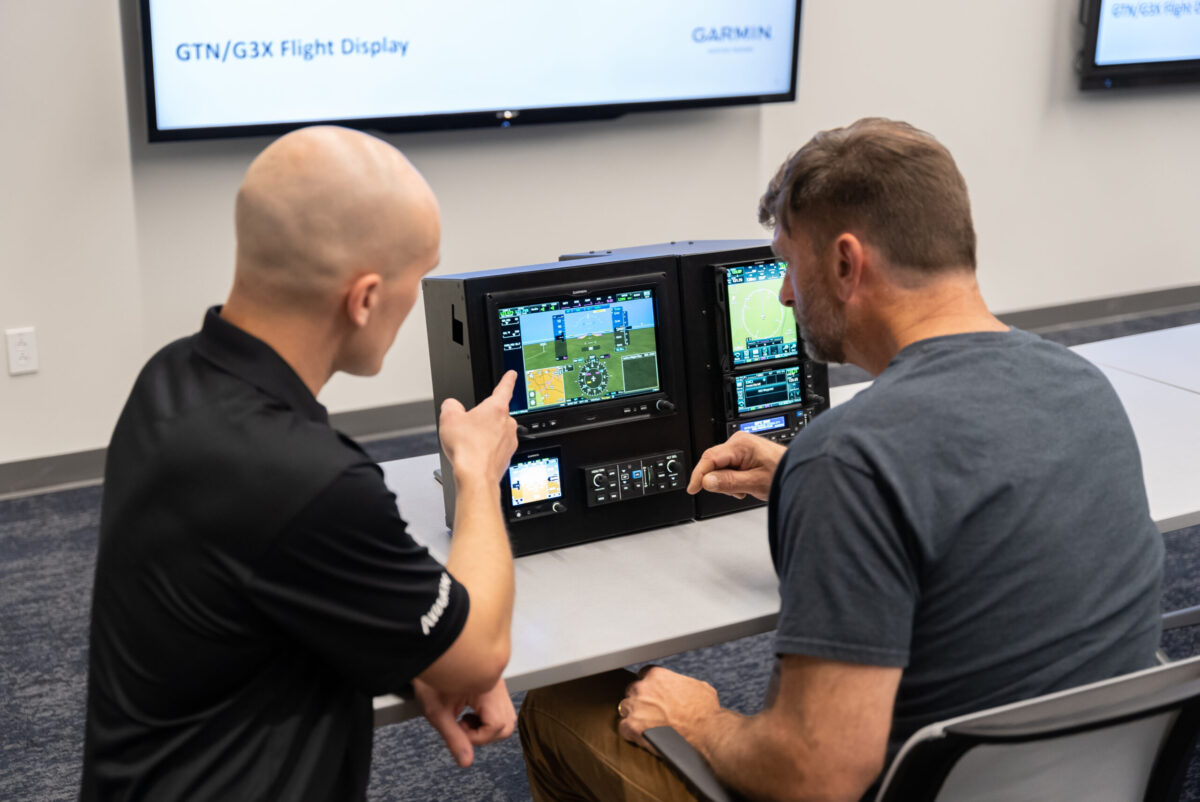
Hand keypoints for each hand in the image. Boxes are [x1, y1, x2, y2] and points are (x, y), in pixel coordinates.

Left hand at [413, 677, 516, 767]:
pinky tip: (469, 709)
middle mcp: (497, 686)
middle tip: (463, 726)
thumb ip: (453, 738)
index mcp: (487, 689)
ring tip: (466, 718)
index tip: (458, 729)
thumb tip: (466, 762)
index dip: (478, 736)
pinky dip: (486, 716)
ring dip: (487, 725)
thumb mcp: (437, 712)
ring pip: (506, 717)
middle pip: (506, 724)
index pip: (498, 726)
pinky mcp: (493, 683)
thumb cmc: (430, 680)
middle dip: (485, 734)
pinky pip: (500, 707)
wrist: (428, 653)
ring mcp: (497, 684)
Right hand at [439, 371, 518, 486]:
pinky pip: (496, 448)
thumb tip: (452, 406)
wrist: (476, 477)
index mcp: (496, 408)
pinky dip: (486, 450)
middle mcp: (508, 423)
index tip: (512, 374)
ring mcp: (509, 441)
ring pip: (496, 433)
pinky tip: (475, 455)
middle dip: (483, 419)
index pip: (504, 387)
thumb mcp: (448, 418)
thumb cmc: (467, 449)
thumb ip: (450, 405)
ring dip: (485, 436)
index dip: (507, 379)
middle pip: (496, 414)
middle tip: (468, 429)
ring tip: (469, 445)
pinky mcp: (507, 456)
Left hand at [618, 666, 719, 751]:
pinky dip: (631, 732)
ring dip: (634, 715)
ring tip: (647, 725)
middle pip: (633, 691)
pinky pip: (623, 728)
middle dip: (641, 700)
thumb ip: (683, 682)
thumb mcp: (698, 686)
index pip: (644, 675)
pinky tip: (640, 736)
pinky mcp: (634, 727)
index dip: (650, 686)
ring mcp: (636, 707)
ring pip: (626, 708)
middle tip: (652, 710)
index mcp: (657, 675)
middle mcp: (643, 688)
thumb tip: (685, 687)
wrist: (707, 732)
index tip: (655, 694)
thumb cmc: (705, 711)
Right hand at [687, 431, 785, 500]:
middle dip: (719, 481)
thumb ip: (729, 482)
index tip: (693, 489)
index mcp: (740, 444)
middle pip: (713, 464)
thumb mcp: (754, 482)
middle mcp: (738, 442)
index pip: (710, 458)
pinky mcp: (743, 454)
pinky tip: (746, 485)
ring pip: (720, 468)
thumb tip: (707, 481)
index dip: (699, 475)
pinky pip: (728, 468)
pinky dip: (733, 480)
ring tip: (746, 488)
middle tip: (735, 491)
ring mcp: (741, 447)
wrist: (799, 472)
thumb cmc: (783, 473)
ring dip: (728, 482)